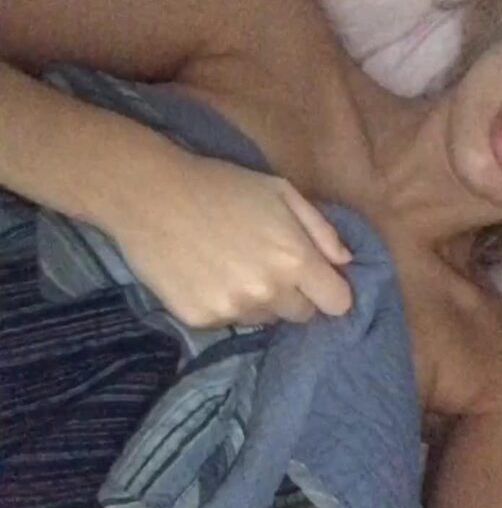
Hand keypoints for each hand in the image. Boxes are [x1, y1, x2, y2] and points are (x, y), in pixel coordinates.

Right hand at [110, 139, 351, 327]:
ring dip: (258, 301)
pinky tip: (205, 275)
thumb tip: (345, 262)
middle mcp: (268, 292)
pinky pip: (229, 322)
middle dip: (292, 294)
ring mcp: (233, 309)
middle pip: (301, 315)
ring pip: (264, 320)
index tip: (314, 279)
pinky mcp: (201, 319)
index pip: (337, 303)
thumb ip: (321, 229)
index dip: (329, 290)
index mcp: (295, 259)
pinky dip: (223, 304)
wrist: (150, 194)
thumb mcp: (280, 191)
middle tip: (264, 264)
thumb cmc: (221, 185)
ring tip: (230, 266)